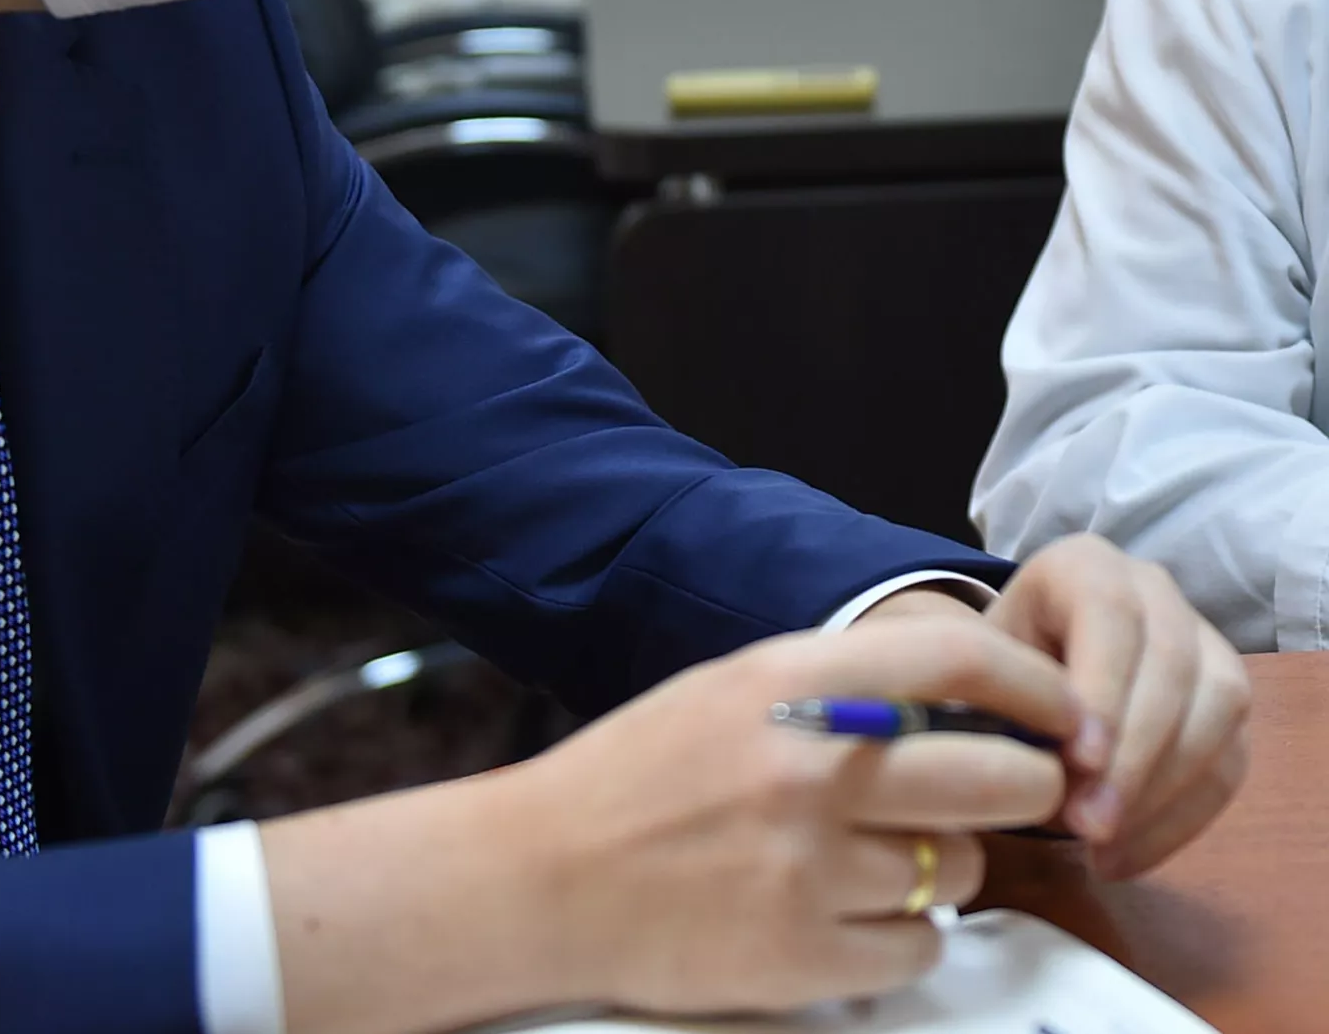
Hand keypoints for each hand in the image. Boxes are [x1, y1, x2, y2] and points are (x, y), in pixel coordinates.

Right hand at [499, 617, 1071, 1019]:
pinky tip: (849, 914)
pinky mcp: (807, 957)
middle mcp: (810, 768)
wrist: (547, 874)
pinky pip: (921, 947)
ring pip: (960, 869)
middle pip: (998, 777)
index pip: (956, 661)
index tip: (1070, 712)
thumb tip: (963, 704)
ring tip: (882, 858)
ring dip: (946, 866)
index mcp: (786, 682)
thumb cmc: (640, 774)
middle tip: (1014, 793)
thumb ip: (836, 688)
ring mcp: (811, 868)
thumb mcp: (730, 691)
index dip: (1035, 685)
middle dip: (1026, 788)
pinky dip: (904, 935)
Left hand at [984, 534, 1248, 876]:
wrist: (1021, 672)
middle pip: (1171, 666)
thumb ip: (1002, 698)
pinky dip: (1180, 819)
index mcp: (1084, 564)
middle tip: (1088, 823)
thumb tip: (1029, 763)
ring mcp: (1201, 640)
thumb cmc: (992, 664)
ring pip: (1217, 711)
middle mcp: (1152, 590)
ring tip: (1102, 844)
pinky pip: (1228, 762)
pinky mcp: (1226, 700)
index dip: (1102, 688)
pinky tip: (1124, 855)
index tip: (1079, 761)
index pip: (1109, 614)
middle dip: (1133, 756)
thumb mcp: (979, 665)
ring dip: (1162, 792)